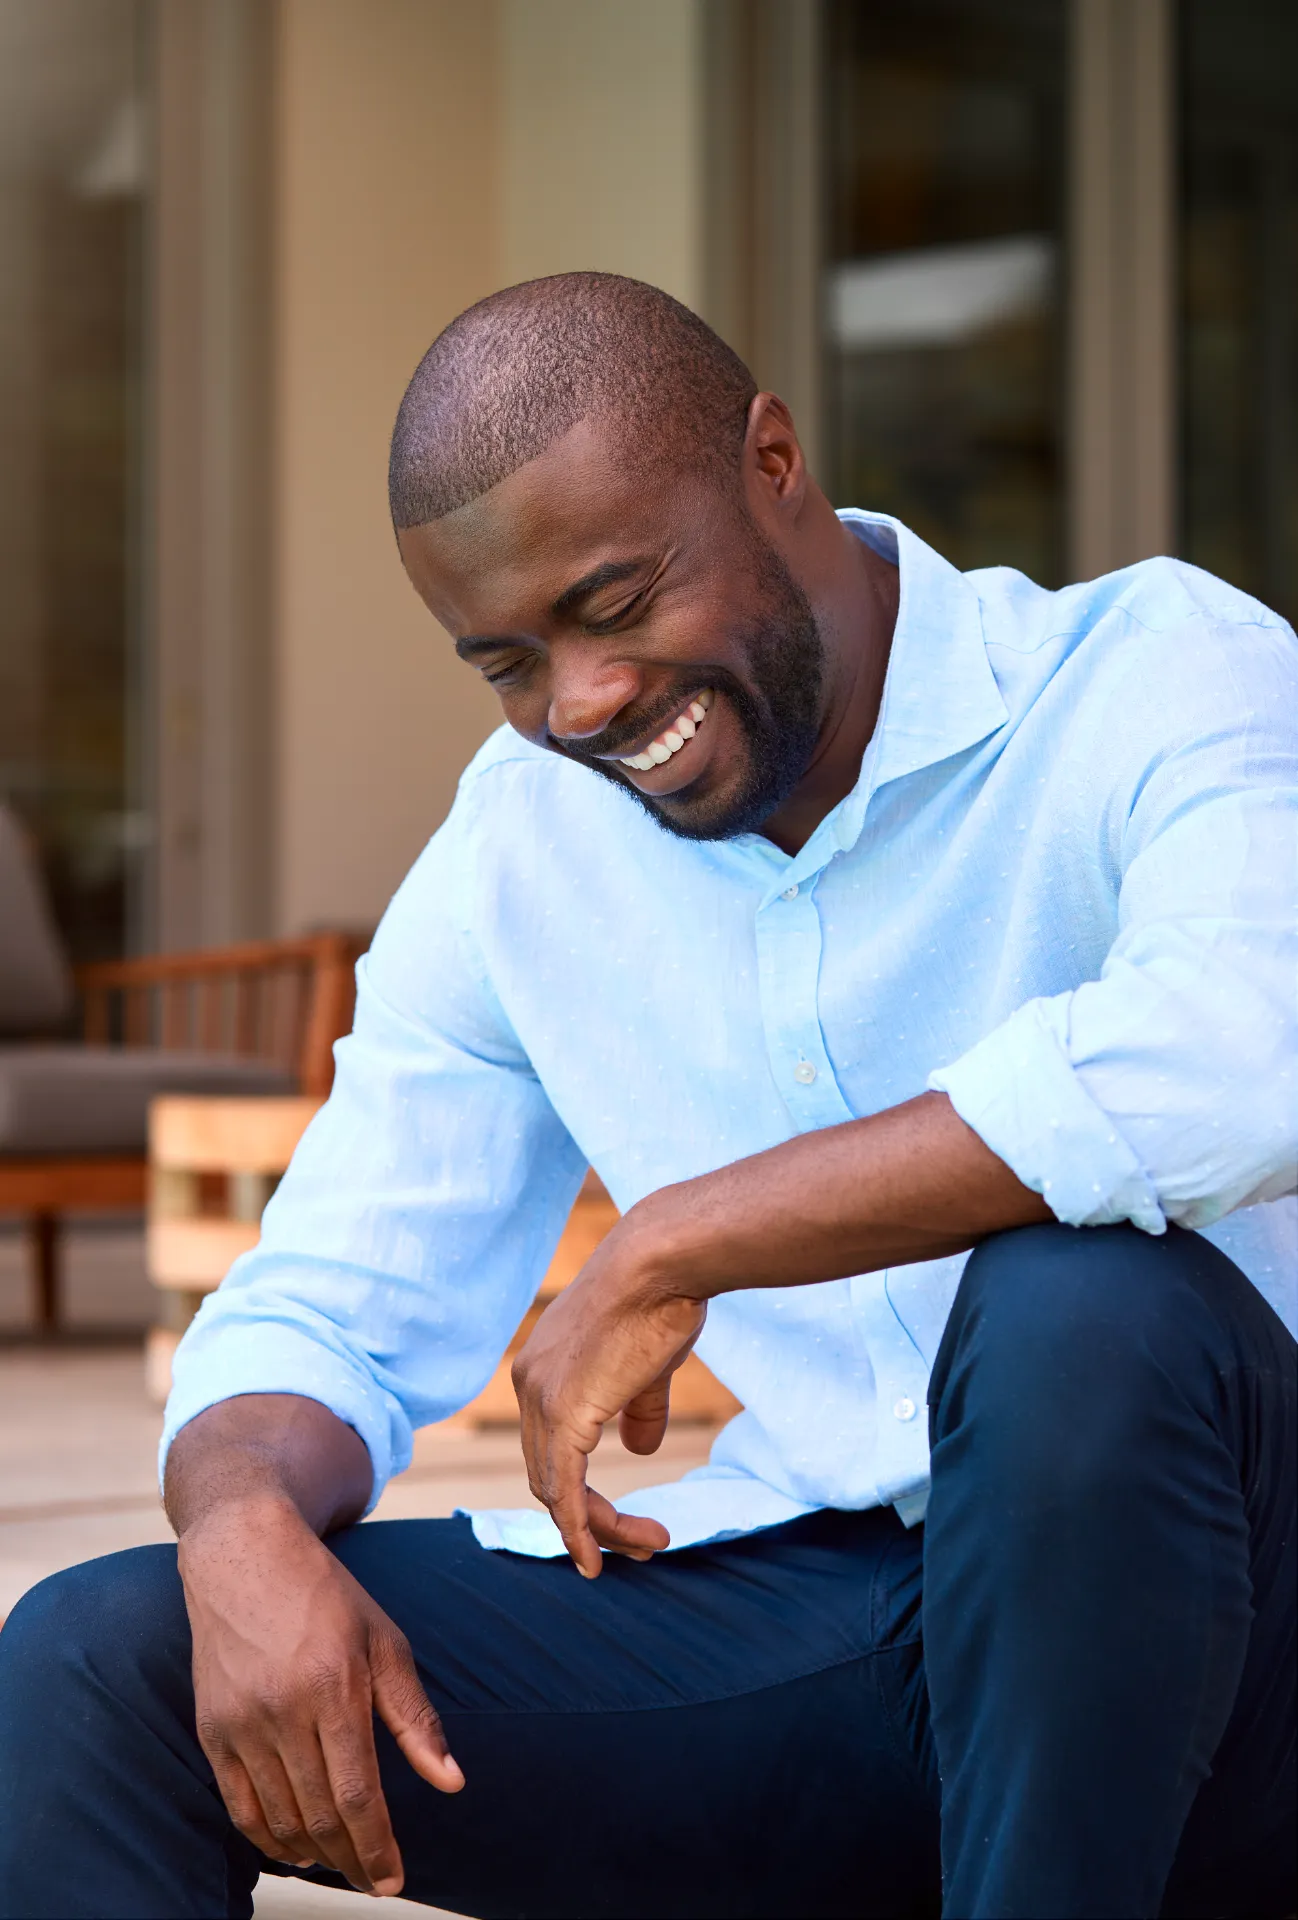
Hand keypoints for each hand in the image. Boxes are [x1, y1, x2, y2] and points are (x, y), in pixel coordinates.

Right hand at [178, 1495, 463, 1895]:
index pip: (358, 1794)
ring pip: (278, 1818)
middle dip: (350, 1859)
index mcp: (335, 1687)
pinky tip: (291, 1845)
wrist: (244, 1556)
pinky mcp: (211, 1729)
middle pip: (319, 1815)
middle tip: (371, 1879)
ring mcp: (242, 1722)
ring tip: (338, 1860)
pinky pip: (237, 1805)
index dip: (377, 1847)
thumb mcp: (384, 1642)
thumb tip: (452, 1782)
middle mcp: (284, 1710)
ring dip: (311, 1853)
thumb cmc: (326, 1596)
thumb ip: (415, 1717)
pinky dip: (265, 1837)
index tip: (394, 1882)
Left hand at [512, 1206, 705, 1576]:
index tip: (616, 1520)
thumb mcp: (648, 1363)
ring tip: (648, 1545)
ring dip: (598, 1529)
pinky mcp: (563, 1415)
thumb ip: (639, 1408)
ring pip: (556, 1491)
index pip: (550, 1447)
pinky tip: (599, 1558)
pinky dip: (580, 1530)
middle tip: (640, 1542)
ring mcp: (540, 1400)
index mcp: (542, 1369)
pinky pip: (564, 1491)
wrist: (662, 1261)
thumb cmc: (662, 1297)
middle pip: (547, 1475)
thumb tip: (641, 1449)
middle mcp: (528, 1385)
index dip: (580, 1489)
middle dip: (590, 1518)